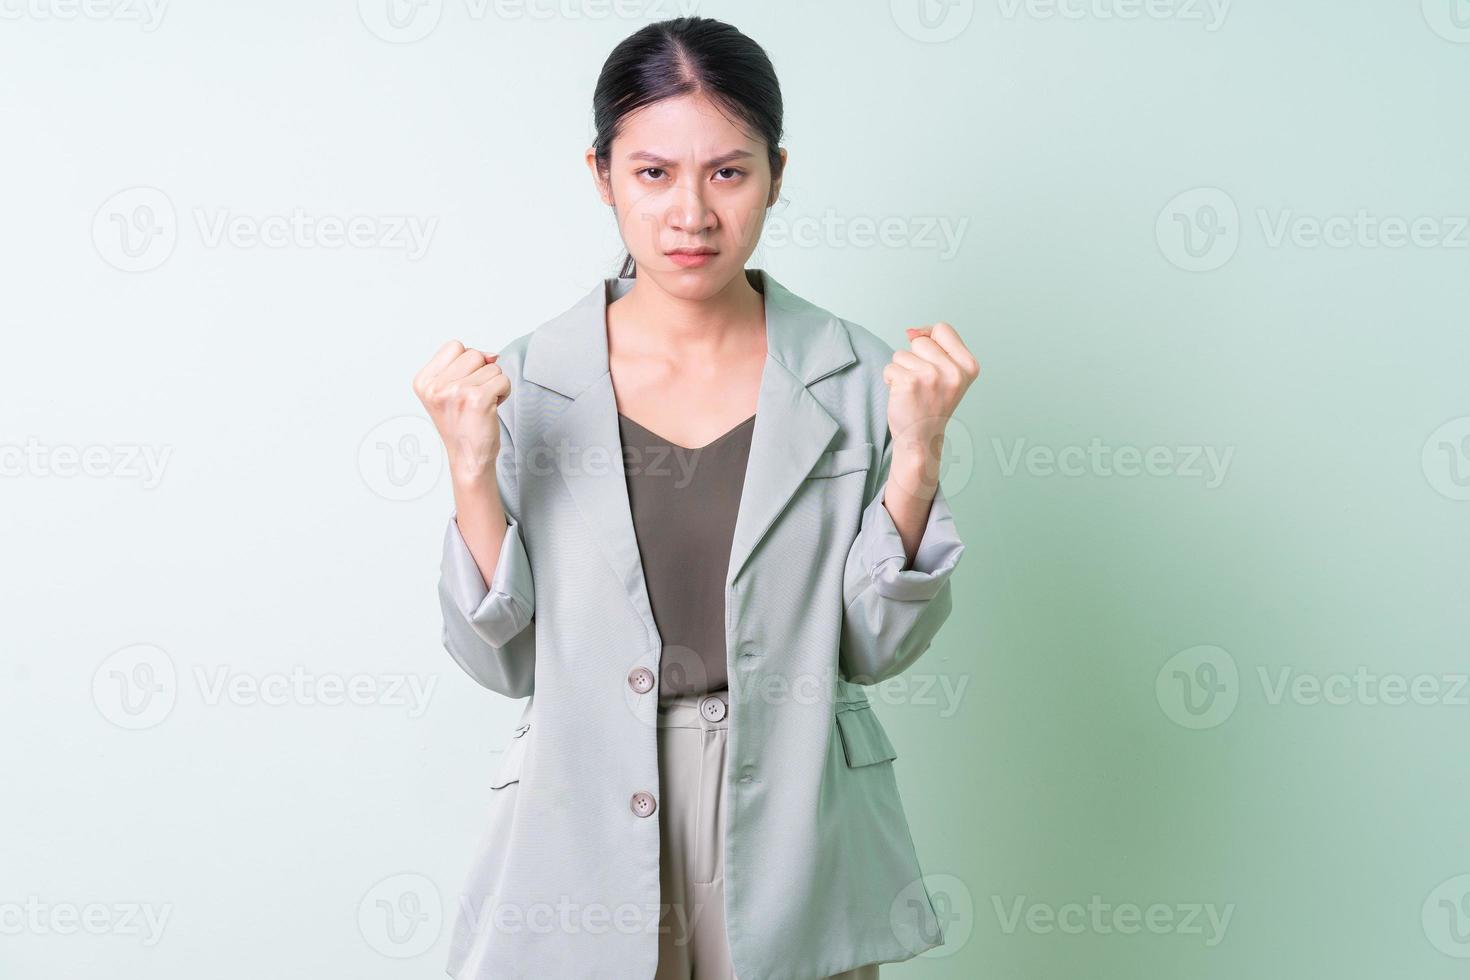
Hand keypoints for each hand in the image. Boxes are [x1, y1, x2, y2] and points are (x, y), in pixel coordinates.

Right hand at [412, 340, 509, 481]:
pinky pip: (503, 379)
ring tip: (481, 405)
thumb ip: (465, 366)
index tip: (463, 385)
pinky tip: (491, 408)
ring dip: (493, 384)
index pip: (455, 346)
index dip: (467, 363)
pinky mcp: (477, 399)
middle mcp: (436, 386)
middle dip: (482, 373)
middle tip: (474, 398)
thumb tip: (492, 355)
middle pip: (474, 353)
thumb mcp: (449, 392)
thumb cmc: (461, 425)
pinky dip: (503, 392)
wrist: (468, 458)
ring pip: (492, 367)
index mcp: (424, 381)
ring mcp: (456, 392)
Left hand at [883, 321, 979, 488]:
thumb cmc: (932, 403)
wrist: (921, 438)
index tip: (931, 362)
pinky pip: (890, 368)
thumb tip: (911, 332)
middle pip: (920, 341)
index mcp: (969, 365)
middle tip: (923, 384)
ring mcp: (931, 376)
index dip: (930, 340)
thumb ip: (935, 346)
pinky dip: (891, 380)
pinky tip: (903, 396)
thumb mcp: (947, 373)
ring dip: (901, 370)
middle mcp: (953, 370)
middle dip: (915, 358)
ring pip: (902, 354)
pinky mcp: (909, 382)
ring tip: (913, 391)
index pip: (942, 329)